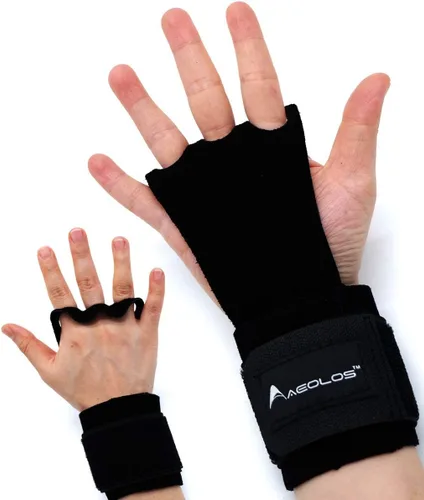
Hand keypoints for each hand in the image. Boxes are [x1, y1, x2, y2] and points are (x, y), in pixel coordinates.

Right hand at [1, 228, 164, 410]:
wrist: (118, 409)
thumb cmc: (84, 390)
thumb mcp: (50, 371)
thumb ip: (30, 346)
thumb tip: (7, 326)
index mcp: (75, 331)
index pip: (59, 294)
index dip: (51, 271)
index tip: (45, 249)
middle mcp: (99, 324)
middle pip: (89, 283)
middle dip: (82, 255)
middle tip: (78, 231)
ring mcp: (125, 326)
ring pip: (122, 289)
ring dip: (121, 262)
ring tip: (119, 240)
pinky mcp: (147, 332)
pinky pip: (153, 308)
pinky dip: (157, 289)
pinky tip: (157, 270)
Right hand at [88, 2, 389, 298]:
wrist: (302, 296)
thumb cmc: (332, 244)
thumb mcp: (354, 185)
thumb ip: (357, 132)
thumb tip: (379, 78)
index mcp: (274, 147)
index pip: (257, 84)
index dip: (247, 47)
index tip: (235, 11)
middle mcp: (234, 161)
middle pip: (206, 100)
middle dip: (189, 59)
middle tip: (172, 20)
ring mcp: (205, 191)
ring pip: (167, 142)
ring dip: (142, 110)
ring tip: (121, 75)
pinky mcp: (183, 224)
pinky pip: (145, 201)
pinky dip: (119, 185)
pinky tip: (98, 162)